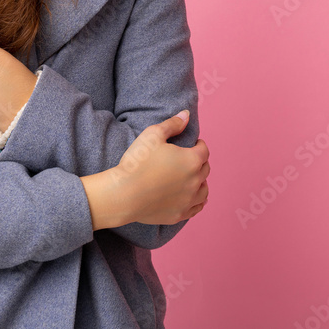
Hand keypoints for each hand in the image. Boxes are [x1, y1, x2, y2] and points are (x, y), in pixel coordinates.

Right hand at [110, 111, 209, 225]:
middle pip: (205, 169)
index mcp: (192, 160)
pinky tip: (192, 197)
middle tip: (188, 159)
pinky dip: (197, 201)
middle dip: (199, 162)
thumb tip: (186, 114)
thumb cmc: (137, 162)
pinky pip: (197, 207)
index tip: (193, 144)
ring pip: (204, 189)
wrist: (123, 194)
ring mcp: (189, 200)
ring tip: (191, 178)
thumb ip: (172, 124)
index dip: (198, 144)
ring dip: (200, 182)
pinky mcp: (180, 214)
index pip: (204, 150)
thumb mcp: (152, 134)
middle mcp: (195, 181)